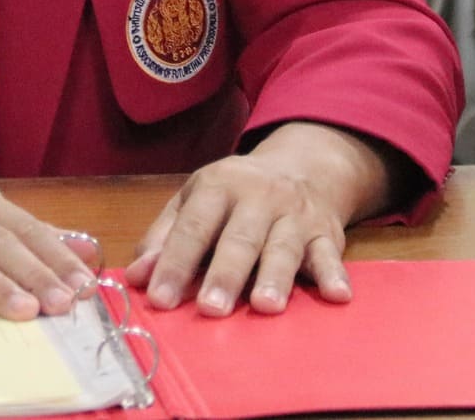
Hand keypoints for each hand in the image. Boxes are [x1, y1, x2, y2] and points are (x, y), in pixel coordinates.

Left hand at [123, 122, 395, 316]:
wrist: (302, 166)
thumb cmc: (235, 195)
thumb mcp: (194, 201)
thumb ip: (164, 238)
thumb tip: (136, 277)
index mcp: (218, 186)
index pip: (194, 226)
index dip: (175, 262)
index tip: (160, 299)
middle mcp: (258, 196)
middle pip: (239, 239)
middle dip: (225, 274)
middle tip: (210, 309)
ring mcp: (295, 214)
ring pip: (283, 248)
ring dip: (275, 277)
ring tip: (264, 306)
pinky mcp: (326, 232)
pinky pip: (330, 255)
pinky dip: (334, 275)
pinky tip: (337, 296)